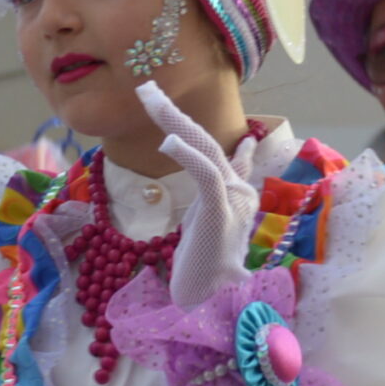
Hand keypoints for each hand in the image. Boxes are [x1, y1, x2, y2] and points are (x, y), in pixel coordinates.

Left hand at [138, 81, 258, 306]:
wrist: (205, 297)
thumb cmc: (204, 267)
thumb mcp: (207, 224)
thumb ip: (213, 197)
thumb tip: (221, 181)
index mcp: (234, 193)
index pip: (230, 155)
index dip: (216, 126)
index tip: (216, 110)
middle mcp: (239, 190)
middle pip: (206, 142)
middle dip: (174, 114)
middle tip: (146, 88)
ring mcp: (233, 198)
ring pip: (204, 148)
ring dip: (173, 120)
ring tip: (149, 97)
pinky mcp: (220, 210)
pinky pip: (205, 174)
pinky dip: (188, 154)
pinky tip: (168, 141)